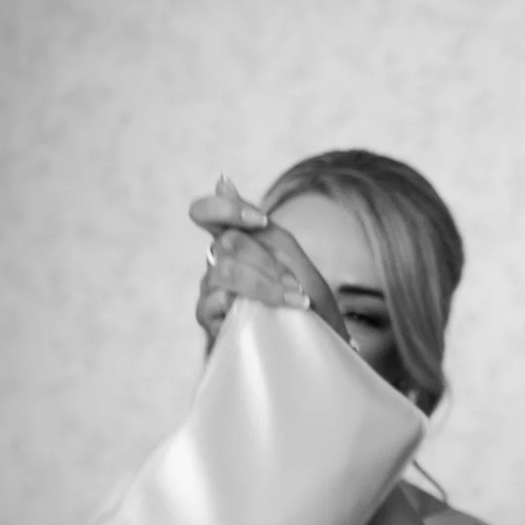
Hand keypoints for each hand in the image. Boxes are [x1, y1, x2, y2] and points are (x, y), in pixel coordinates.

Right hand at [188, 177, 347, 343]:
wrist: (318, 345)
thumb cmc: (304, 300)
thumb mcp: (292, 256)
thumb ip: (258, 224)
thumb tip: (221, 180)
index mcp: (235, 243)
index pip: (205, 213)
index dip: (225, 209)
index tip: (260, 220)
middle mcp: (217, 263)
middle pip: (227, 242)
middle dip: (268, 262)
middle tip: (296, 284)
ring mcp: (211, 292)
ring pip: (224, 270)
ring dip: (265, 285)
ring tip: (294, 302)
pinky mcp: (209, 320)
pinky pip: (215, 300)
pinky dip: (248, 304)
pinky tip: (268, 316)